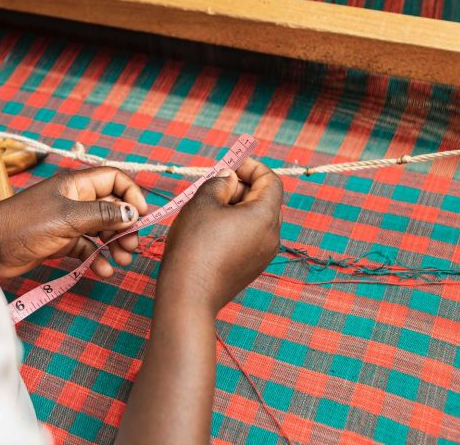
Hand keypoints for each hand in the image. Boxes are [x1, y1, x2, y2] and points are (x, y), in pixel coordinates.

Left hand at [0, 167, 149, 277]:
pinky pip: (87, 247)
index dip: (131, 195)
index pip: (115, 180)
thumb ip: (102, 215)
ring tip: (123, 260)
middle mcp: (75, 200)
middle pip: (112, 207)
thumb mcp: (68, 218)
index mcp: (76, 184)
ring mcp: (68, 221)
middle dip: (126, 226)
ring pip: (101, 229)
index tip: (141, 216)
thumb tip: (132, 214)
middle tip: (132, 246)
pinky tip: (103, 270)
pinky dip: (97, 257)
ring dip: (115, 244)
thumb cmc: (24, 225)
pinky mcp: (60, 241)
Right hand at [158, 158, 281, 313]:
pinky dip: (235, 225)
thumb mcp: (203, 201)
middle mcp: (272, 237)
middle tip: (214, 183)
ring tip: (208, 206)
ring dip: (236, 206)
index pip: (271, 180)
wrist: (188, 295)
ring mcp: (263, 255)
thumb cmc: (194, 245)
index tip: (229, 164)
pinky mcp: (251, 268)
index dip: (251, 166)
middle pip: (265, 199)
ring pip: (256, 219)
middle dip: (242, 186)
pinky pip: (249, 237)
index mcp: (265, 217)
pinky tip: (210, 229)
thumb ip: (220, 182)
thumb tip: (230, 178)